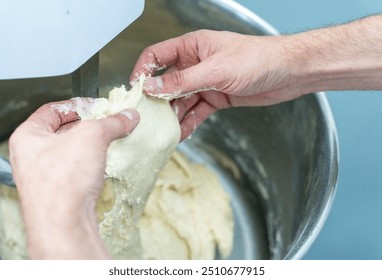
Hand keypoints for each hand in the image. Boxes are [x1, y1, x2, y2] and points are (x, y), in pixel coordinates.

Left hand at [9, 99, 139, 258]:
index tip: (98, 107)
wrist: (64, 224)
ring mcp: (43, 176)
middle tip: (107, 124)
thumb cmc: (64, 179)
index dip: (78, 105)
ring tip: (108, 142)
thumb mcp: (93, 136)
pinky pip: (74, 170)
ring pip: (70, 151)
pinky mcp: (57, 192)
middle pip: (62, 130)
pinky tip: (102, 164)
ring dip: (90, 146)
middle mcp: (31, 156)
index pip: (53, 109)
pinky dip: (89, 164)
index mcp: (28, 136)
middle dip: (87, 126)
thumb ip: (112, 122)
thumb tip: (129, 116)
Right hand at [130, 30, 301, 139]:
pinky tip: (181, 134)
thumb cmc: (258, 59)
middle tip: (147, 118)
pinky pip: (196, 112)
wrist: (288, 73)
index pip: (157, 55)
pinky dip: (188, 123)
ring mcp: (205, 82)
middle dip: (157, 100)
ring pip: (181, 100)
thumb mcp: (216, 70)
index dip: (144, 71)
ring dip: (172, 115)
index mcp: (193, 47)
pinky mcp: (216, 97)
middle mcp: (196, 64)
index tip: (135, 89)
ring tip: (162, 131)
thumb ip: (183, 81)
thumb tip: (153, 86)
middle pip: (167, 82)